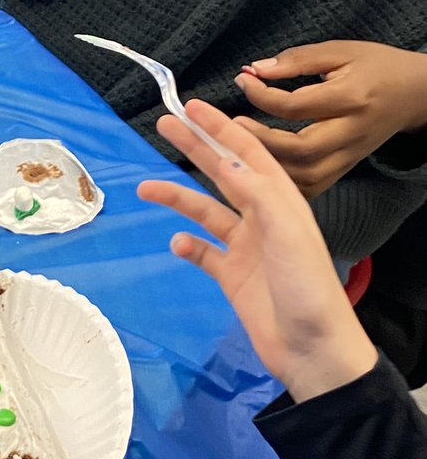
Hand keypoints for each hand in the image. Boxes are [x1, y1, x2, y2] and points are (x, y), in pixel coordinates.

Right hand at [137, 100, 377, 402]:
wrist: (312, 351)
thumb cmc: (306, 289)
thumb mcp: (287, 234)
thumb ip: (258, 194)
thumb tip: (227, 160)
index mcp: (280, 202)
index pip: (246, 155)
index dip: (220, 129)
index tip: (192, 107)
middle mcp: (262, 219)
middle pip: (222, 175)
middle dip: (195, 148)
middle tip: (164, 124)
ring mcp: (246, 249)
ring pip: (205, 212)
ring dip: (178, 197)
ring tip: (145, 187)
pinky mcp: (233, 277)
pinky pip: (204, 253)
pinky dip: (188, 245)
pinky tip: (175, 242)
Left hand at [234, 41, 426, 197]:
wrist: (415, 94)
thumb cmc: (376, 66)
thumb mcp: (340, 50)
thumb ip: (298, 59)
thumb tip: (256, 69)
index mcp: (352, 98)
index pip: (298, 106)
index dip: (262, 95)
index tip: (243, 80)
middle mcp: (352, 132)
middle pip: (302, 150)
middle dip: (261, 141)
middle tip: (232, 126)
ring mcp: (350, 155)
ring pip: (307, 177)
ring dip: (270, 167)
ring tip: (241, 149)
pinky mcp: (346, 168)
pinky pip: (313, 188)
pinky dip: (285, 184)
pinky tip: (262, 170)